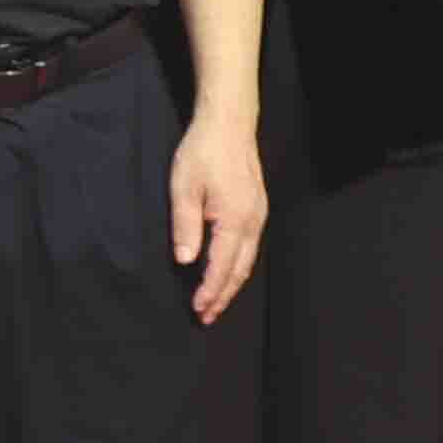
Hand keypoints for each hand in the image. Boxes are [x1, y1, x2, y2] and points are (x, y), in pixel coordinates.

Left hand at [171, 103, 268, 323]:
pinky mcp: (257, 209)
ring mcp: (258, 216)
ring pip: (248, 261)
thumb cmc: (203, 153)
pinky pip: (250, 247)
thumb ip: (185, 226)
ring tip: (216, 303)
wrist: (229, 125)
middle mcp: (252, 223)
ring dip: (232, 284)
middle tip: (206, 317)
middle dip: (223, 296)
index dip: (210, 291)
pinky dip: (239, 266)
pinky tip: (228, 272)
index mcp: (234, 220)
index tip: (198, 310)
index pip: (221, 266)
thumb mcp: (184, 188)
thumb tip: (186, 261)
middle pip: (240, 270)